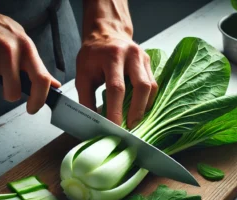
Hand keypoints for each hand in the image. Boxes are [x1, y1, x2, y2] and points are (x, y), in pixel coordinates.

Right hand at [0, 0, 60, 113]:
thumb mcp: (22, 41)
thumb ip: (37, 65)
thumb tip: (53, 84)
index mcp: (26, 47)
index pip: (41, 79)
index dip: (39, 100)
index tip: (33, 108)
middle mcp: (10, 51)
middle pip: (13, 93)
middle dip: (9, 92)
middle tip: (5, 79)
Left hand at [76, 0, 157, 128]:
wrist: (106, 34)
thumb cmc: (92, 56)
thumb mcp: (83, 75)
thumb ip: (86, 99)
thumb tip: (94, 122)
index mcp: (111, 56)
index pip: (116, 88)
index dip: (116, 110)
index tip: (114, 128)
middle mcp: (131, 54)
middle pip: (141, 86)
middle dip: (136, 111)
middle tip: (130, 127)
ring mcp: (143, 58)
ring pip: (151, 86)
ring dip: (144, 107)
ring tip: (135, 121)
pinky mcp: (149, 62)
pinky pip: (153, 85)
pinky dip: (147, 100)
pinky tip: (140, 109)